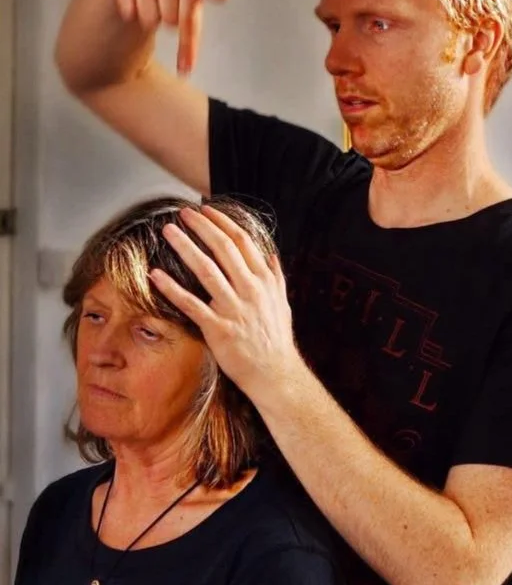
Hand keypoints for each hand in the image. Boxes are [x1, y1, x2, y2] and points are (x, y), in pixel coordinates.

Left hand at [150, 206, 302, 401]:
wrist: (275, 374)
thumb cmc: (275, 340)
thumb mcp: (282, 303)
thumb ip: (275, 276)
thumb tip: (269, 254)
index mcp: (264, 281)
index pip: (242, 241)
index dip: (222, 222)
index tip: (205, 210)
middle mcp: (250, 290)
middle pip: (223, 248)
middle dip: (201, 227)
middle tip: (183, 213)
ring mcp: (234, 309)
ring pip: (206, 270)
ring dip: (185, 247)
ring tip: (168, 231)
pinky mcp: (218, 329)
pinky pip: (190, 304)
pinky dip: (171, 288)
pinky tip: (155, 274)